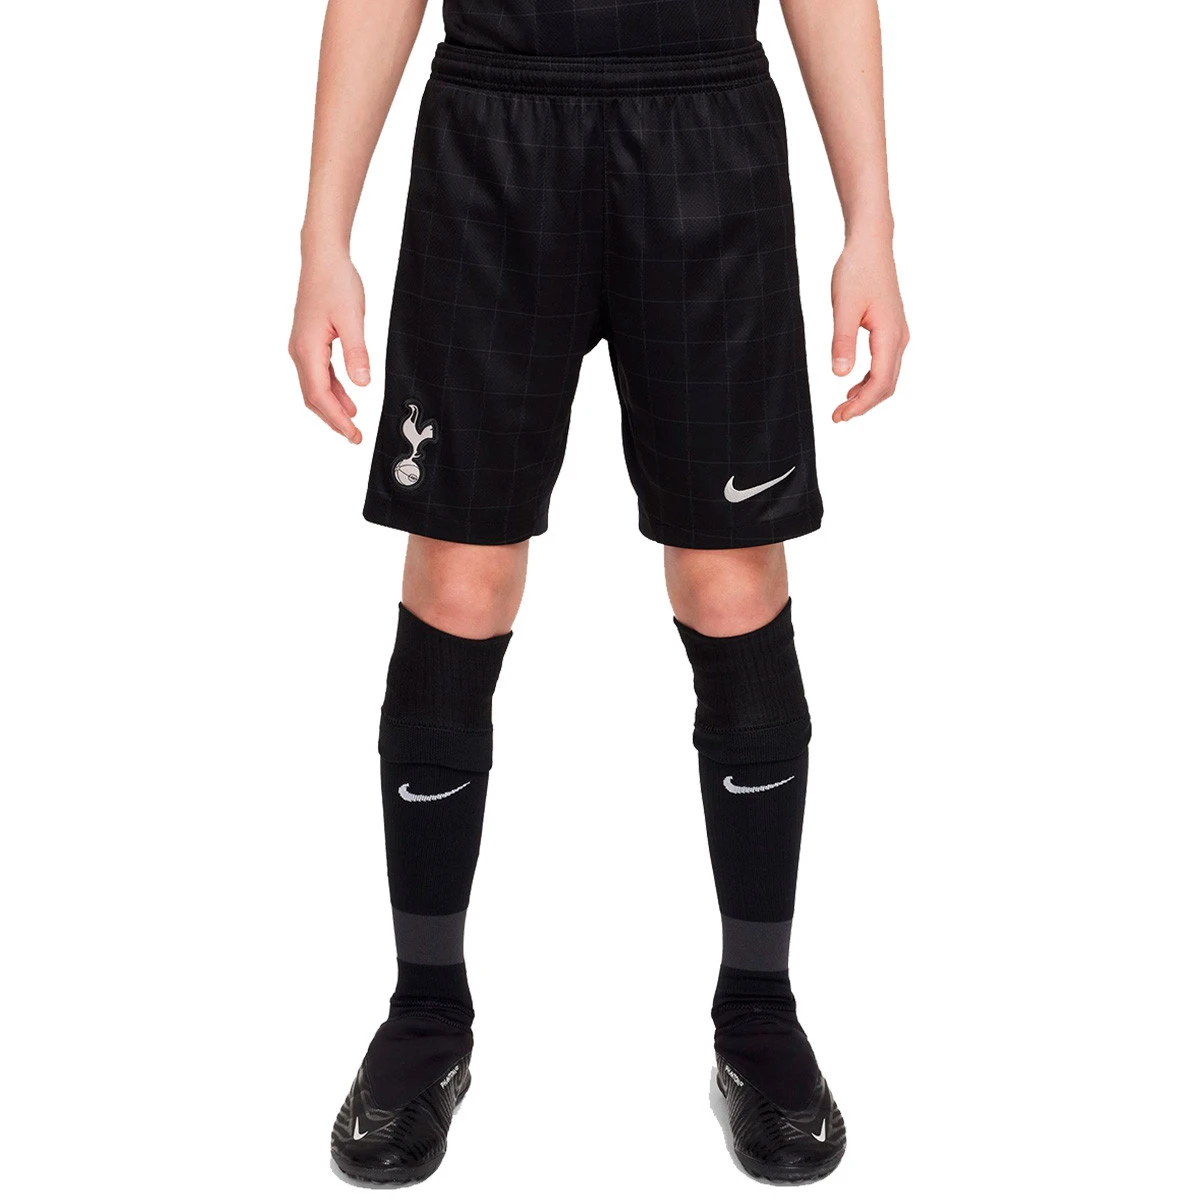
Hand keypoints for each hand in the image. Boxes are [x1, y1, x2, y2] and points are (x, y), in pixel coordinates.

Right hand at [288, 250, 368, 442]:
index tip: (353, 434)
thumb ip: (357, 353)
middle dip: (333, 419)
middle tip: (354, 437)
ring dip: (333, 406)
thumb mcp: (353, 319)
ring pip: (315, 387)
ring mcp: (302, 347)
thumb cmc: (336, 283)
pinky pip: (319, 374)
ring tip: (353, 423)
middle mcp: (300, 351)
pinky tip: (348, 398)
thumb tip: (362, 385)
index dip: (337, 419)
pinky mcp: (310, 341)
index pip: (320, 395)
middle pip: (313, 397)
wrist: (323, 257)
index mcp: (307, 349)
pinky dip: (333, 390)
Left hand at [829, 236, 908, 422]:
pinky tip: (852, 386)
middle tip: (837, 417)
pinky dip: (870, 380)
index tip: (839, 416)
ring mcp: (897, 334)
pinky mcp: (891, 329)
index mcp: (890, 335)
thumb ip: (842, 342)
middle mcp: (899, 338)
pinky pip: (884, 363)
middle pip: (886, 384)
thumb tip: (840, 375)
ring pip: (887, 376)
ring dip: (867, 394)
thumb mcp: (843, 308)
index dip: (861, 404)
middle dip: (864, 405)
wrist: (870, 245)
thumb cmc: (856, 271)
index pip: (880, 382)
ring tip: (843, 406)